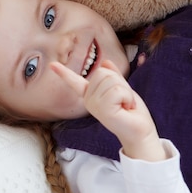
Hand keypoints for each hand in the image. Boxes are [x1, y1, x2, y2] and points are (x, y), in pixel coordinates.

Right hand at [50, 60, 166, 161]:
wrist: (139, 131)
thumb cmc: (131, 111)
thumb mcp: (122, 89)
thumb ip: (113, 76)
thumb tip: (106, 62)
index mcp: (90, 94)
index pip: (74, 81)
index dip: (63, 73)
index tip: (52, 65)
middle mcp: (88, 100)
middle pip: (103, 72)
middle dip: (119, 82)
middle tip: (123, 100)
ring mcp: (93, 105)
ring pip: (110, 80)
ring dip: (125, 91)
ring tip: (124, 104)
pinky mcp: (102, 109)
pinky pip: (117, 90)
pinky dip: (127, 97)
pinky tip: (125, 108)